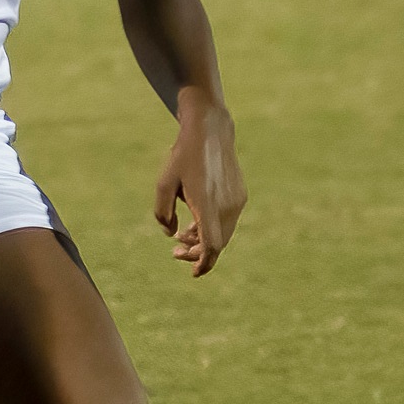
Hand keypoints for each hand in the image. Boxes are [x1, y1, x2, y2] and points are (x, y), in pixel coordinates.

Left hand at [153, 96, 244, 276]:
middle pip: (217, 244)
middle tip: (175, 251)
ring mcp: (237, 201)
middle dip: (197, 253)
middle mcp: (227, 206)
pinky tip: (195, 223)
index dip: (202, 263)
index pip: (210, 246)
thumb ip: (162, 213)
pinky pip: (227, 222)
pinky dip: (213, 228)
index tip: (193, 273)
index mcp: (207, 204)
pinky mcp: (240, 196)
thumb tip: (171, 233)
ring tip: (182, 235)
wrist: (210, 131)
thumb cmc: (183, 156)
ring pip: (223, 234)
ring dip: (204, 241)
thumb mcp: (163, 183)